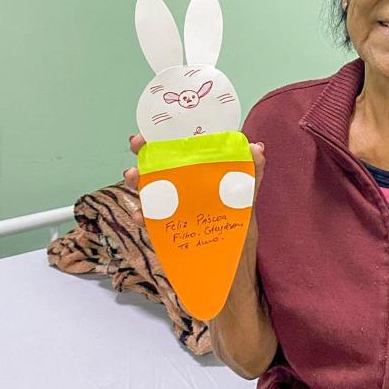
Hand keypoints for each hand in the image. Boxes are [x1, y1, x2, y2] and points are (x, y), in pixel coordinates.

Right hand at [122, 133, 266, 226]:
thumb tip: (256, 148)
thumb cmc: (238, 220)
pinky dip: (143, 215)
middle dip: (143, 152)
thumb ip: (252, 172)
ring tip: (132, 176)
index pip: (178, 147)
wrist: (234, 258)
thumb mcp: (245, 194)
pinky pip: (150, 219)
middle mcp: (181, 184)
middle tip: (136, 145)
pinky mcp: (166, 227)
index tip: (149, 130)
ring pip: (148, 187)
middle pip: (158, 163)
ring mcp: (172, 205)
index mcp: (199, 170)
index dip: (162, 136)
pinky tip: (140, 215)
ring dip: (137, 180)